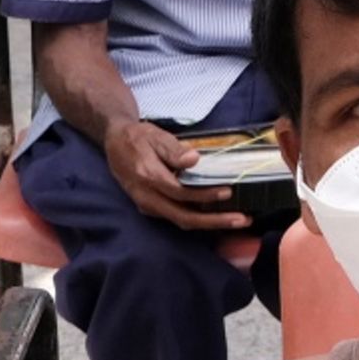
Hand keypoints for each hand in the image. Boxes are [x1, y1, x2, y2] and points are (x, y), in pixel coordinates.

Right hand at [108, 117, 247, 231]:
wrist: (115, 143)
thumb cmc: (138, 137)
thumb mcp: (156, 136)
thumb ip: (173, 149)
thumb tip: (194, 159)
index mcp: (149, 177)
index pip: (181, 193)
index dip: (205, 195)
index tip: (228, 192)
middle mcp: (147, 197)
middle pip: (183, 217)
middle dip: (215, 221)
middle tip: (243, 220)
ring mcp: (147, 206)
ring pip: (181, 221)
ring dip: (210, 223)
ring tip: (237, 220)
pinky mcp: (151, 208)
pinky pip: (177, 217)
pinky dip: (198, 218)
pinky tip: (217, 214)